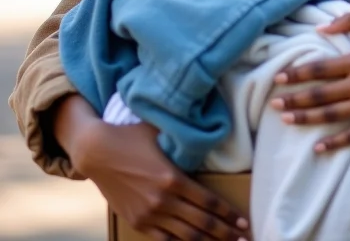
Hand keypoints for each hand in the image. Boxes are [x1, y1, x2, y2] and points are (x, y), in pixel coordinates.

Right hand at [57, 97, 248, 240]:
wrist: (97, 152)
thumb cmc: (134, 136)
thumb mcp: (163, 132)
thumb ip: (186, 136)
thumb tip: (209, 127)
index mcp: (173, 178)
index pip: (209, 202)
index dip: (229, 214)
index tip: (244, 221)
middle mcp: (163, 200)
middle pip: (202, 223)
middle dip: (225, 232)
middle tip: (245, 238)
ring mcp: (149, 214)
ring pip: (185, 236)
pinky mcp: (137, 222)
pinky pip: (164, 240)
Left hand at [270, 13, 349, 151]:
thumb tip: (324, 28)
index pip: (321, 68)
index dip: (297, 73)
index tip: (279, 77)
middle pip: (320, 93)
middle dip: (294, 98)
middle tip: (273, 104)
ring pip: (331, 114)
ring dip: (306, 117)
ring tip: (286, 120)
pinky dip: (334, 142)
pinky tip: (318, 147)